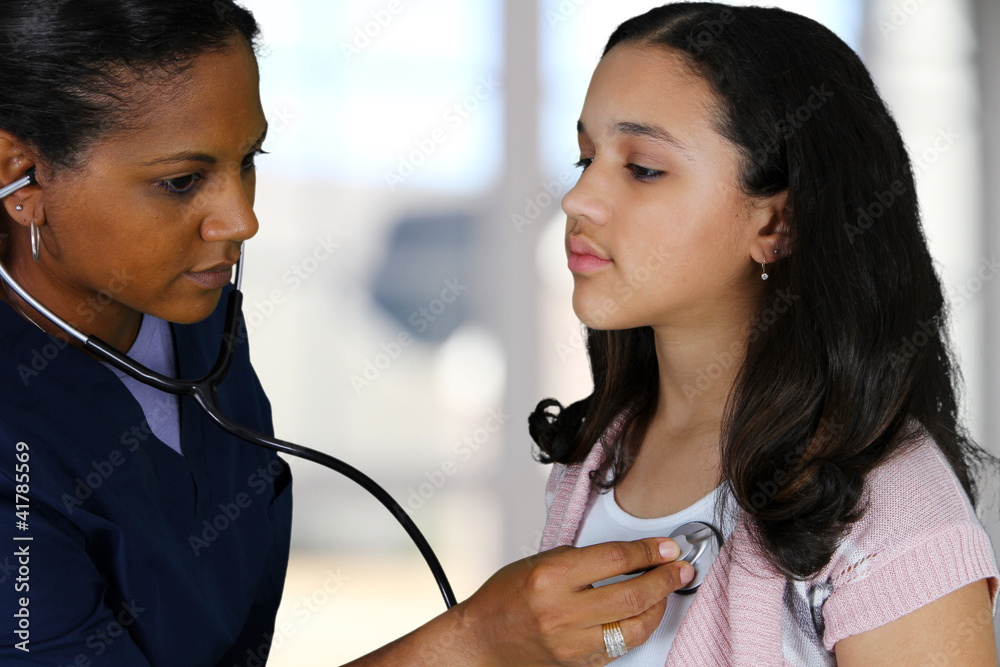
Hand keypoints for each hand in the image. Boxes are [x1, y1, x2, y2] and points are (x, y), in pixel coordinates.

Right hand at [455, 537, 693, 665]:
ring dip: (659, 606)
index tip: (666, 547)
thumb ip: (582, 559)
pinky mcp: (580, 664)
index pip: (614, 559)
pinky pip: (621, 647)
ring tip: (666, 591)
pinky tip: (644, 614)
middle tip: (679, 568)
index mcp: (551, 577)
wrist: (482, 641)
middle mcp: (562, 611)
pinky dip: (638, 628)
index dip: (648, 551)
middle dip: (665, 579)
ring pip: (635, 627)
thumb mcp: (539, 562)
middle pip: (632, 594)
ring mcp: (572, 643)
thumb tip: (629, 555)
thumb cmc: (504, 598)